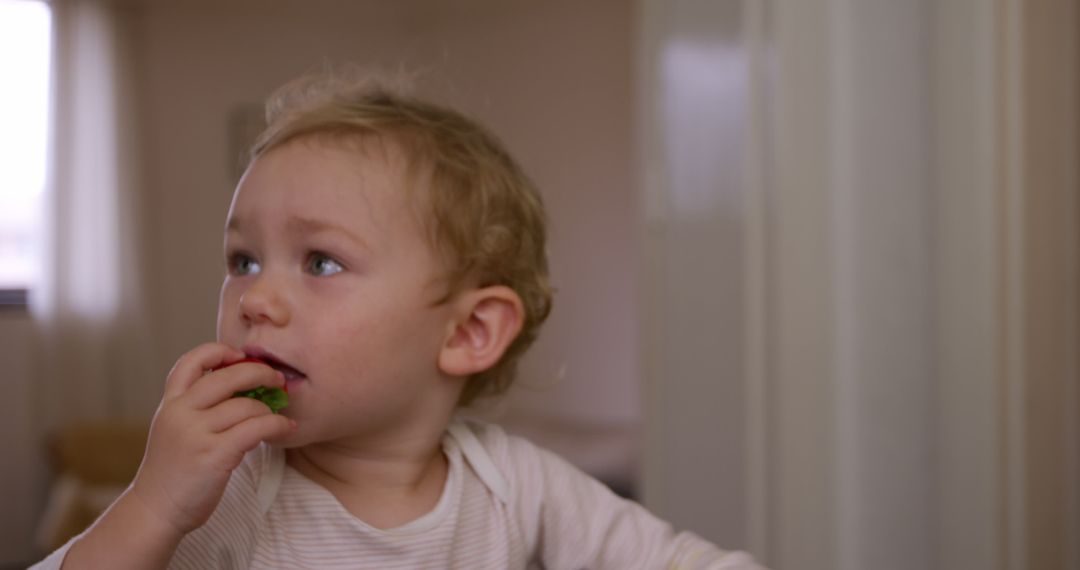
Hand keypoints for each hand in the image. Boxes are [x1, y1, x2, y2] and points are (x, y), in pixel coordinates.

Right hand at [129, 342, 295, 536]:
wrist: (156, 510)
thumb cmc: (173, 470)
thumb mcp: (173, 428)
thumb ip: (195, 406)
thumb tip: (241, 385)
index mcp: (170, 404)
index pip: (190, 361)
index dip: (218, 351)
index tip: (240, 355)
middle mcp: (180, 413)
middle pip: (227, 376)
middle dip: (259, 372)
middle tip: (276, 378)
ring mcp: (195, 434)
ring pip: (246, 405)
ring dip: (269, 408)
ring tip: (279, 415)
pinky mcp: (213, 455)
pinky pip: (256, 429)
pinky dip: (276, 425)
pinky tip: (285, 428)